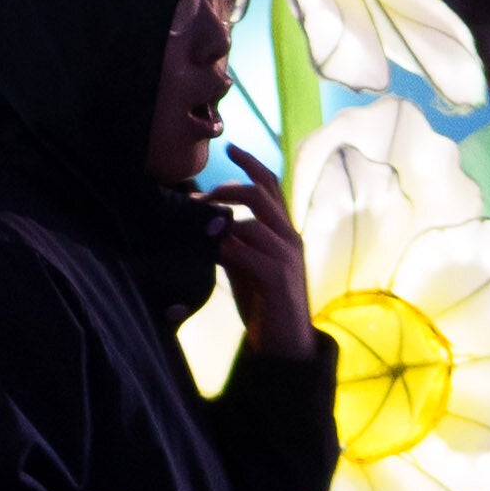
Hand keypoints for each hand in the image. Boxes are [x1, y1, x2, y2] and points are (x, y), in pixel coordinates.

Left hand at [201, 179, 317, 357]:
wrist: (284, 342)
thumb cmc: (262, 301)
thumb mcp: (244, 264)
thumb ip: (231, 241)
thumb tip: (205, 222)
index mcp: (284, 230)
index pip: (271, 185)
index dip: (251, 164)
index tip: (230, 148)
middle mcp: (290, 238)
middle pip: (260, 194)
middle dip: (226, 189)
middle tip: (200, 199)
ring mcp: (287, 257)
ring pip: (253, 222)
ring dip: (221, 223)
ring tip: (200, 233)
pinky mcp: (278, 279)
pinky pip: (249, 253)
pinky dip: (227, 250)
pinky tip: (213, 255)